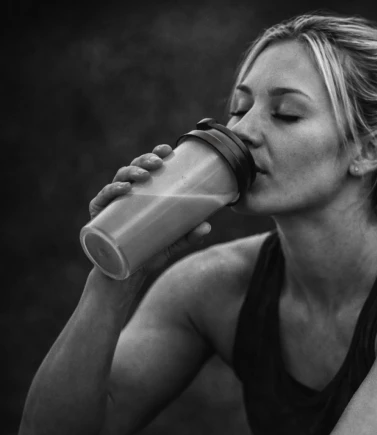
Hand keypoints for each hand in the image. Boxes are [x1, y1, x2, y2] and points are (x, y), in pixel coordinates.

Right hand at [88, 144, 211, 277]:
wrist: (127, 274)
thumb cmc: (149, 252)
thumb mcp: (173, 243)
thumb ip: (189, 235)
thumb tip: (208, 226)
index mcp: (144, 193)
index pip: (149, 168)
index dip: (156, 154)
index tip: (168, 149)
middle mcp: (126, 194)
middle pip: (134, 168)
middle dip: (145, 160)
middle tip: (158, 162)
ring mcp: (111, 203)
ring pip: (119, 179)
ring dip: (131, 171)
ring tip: (143, 175)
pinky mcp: (98, 216)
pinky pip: (103, 199)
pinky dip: (112, 191)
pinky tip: (124, 189)